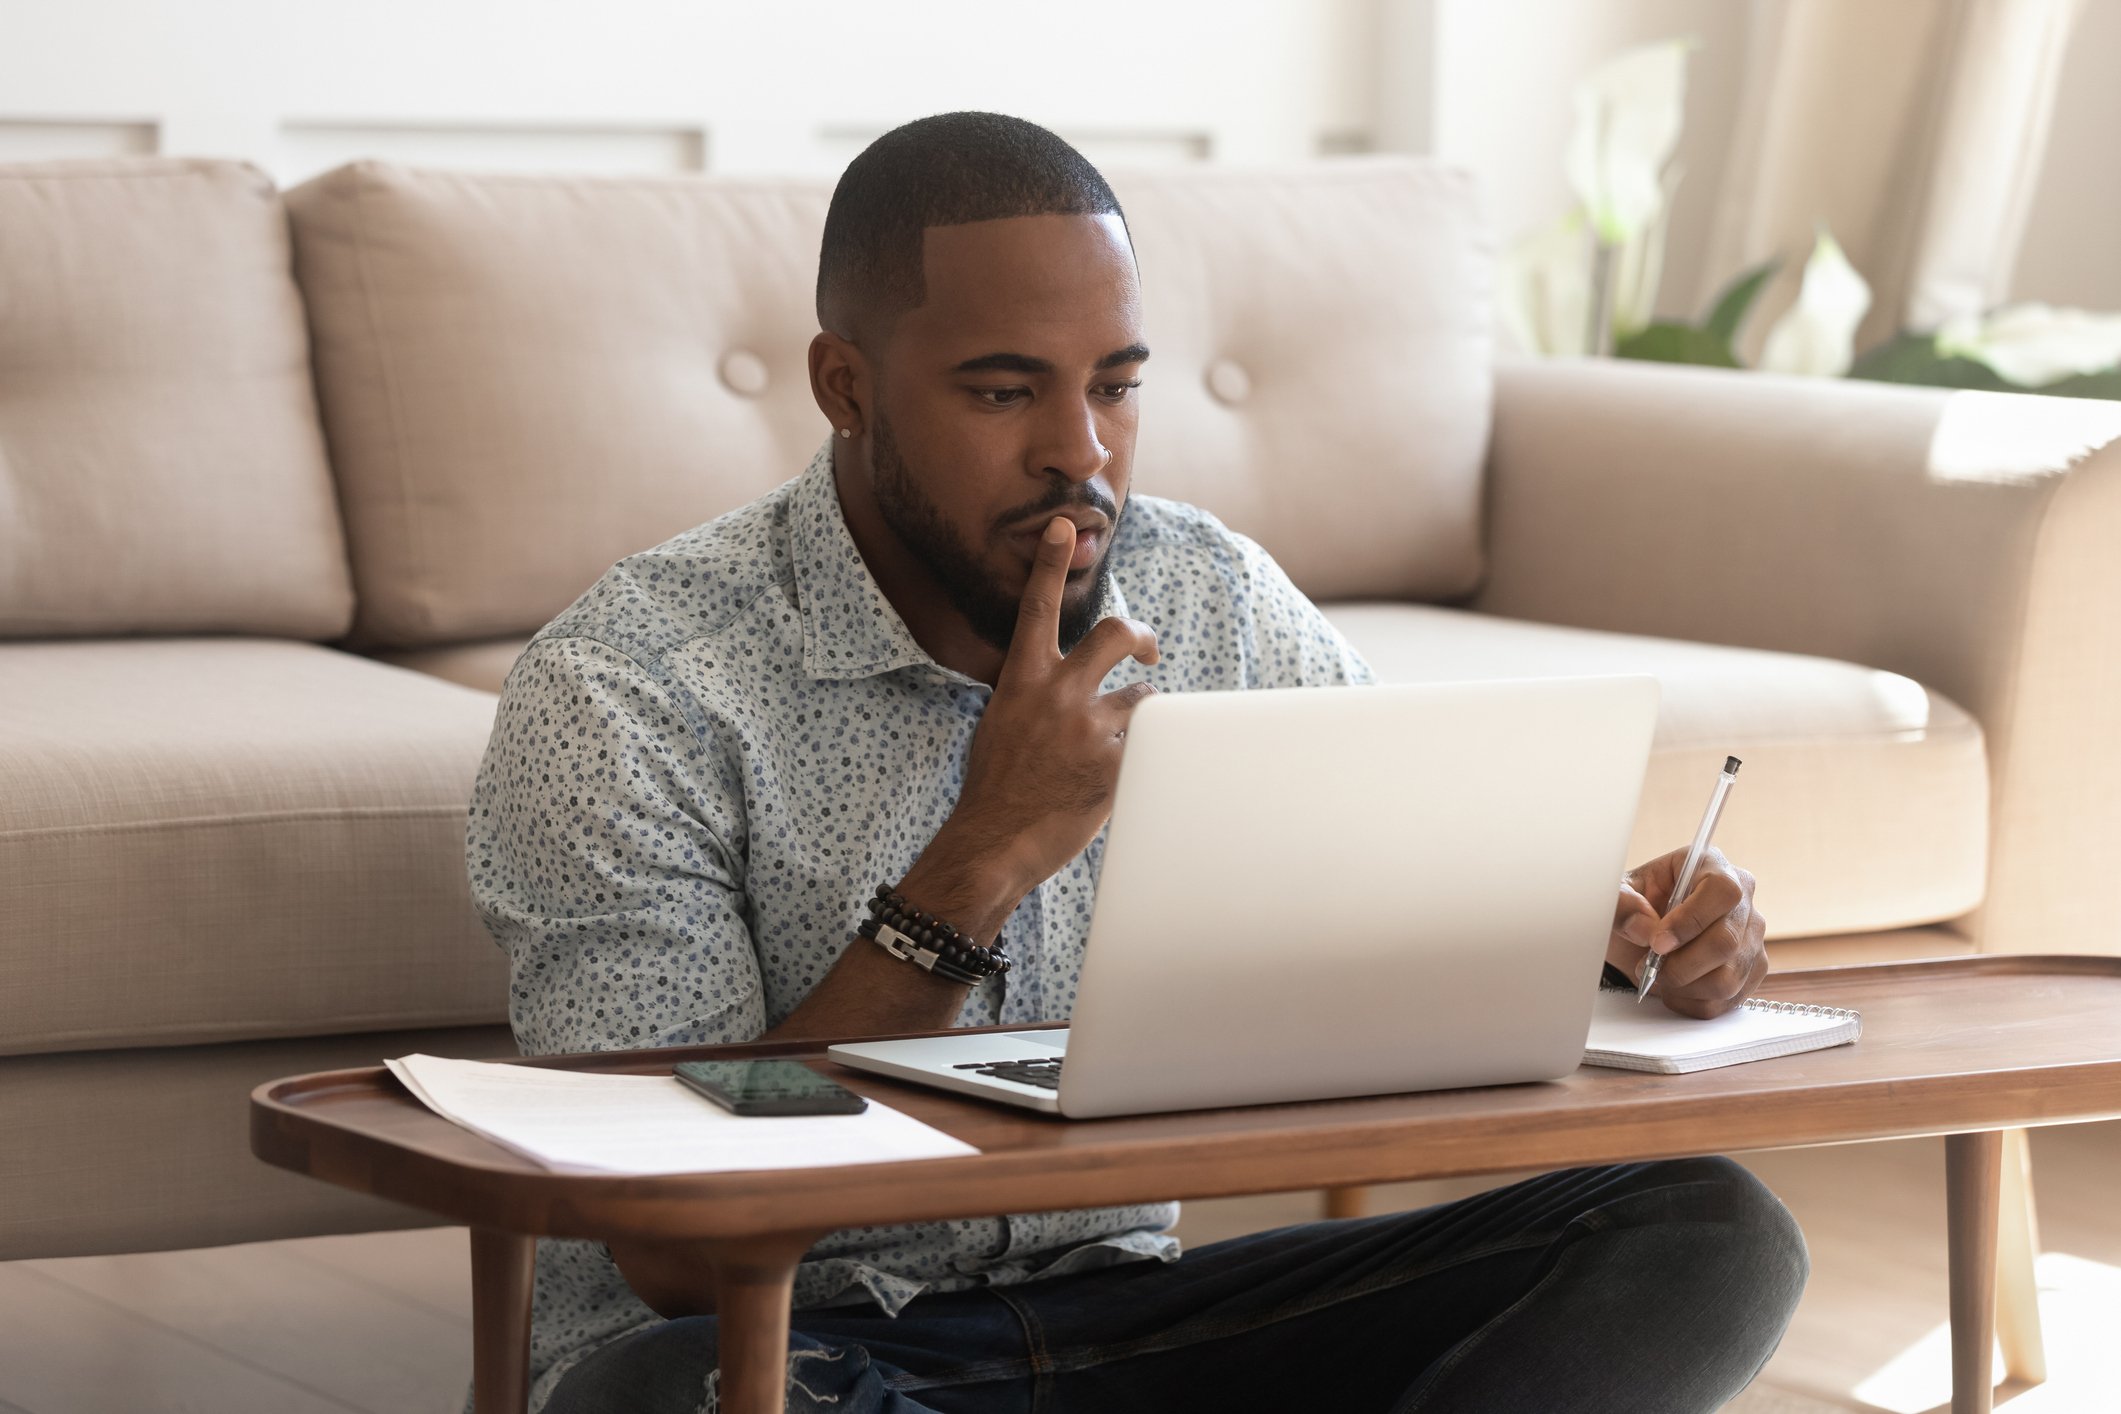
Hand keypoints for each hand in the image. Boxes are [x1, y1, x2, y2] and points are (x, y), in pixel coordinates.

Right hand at [945, 516, 1159, 894]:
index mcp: (1022, 681)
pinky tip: (1116, 786)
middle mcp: (1057, 695)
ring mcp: (1088, 728)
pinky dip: (1140, 764)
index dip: (1050, 563)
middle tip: (1147, 652)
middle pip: (1116, 634)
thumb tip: (1066, 688)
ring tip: (1118, 753)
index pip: (1037, 608)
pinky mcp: (1115, 764)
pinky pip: (1148, 748)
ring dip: (1139, 723)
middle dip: (1140, 636)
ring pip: (1142, 703)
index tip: (1064, 526)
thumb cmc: (995, 790)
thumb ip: (1035, 697)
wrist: (993, 843)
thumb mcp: (1002, 726)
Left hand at [1608, 845, 1766, 1018]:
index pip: (1722, 891)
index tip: (1657, 943)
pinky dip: (1694, 1002)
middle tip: (1648, 967)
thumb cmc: (1635, 906)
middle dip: (1680, 964)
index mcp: (1710, 866)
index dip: (1691, 920)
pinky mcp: (1751, 969)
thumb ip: (1622, 905)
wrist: (1642, 933)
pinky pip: (1729, 999)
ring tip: (1657, 978)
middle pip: (1726, 941)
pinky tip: (1673, 990)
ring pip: (1729, 977)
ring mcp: (1751, 937)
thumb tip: (1645, 928)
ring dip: (1685, 986)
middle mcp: (1742, 900)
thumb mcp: (1617, 895)